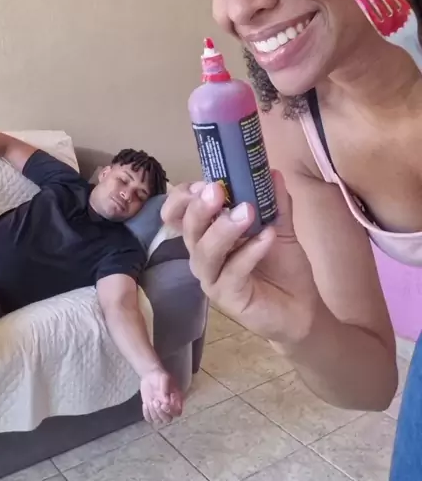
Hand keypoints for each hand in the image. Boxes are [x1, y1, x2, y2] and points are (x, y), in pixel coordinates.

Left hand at [140, 368, 182, 424]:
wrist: (150, 375)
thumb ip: (165, 390)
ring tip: (150, 401)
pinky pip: (149, 419)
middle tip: (155, 402)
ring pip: (158, 421)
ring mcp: (160, 411)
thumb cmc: (160, 376)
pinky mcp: (151, 411)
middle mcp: (170, 408)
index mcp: (177, 400)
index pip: (177, 413)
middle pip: (168, 419)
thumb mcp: (164, 379)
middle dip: (161, 413)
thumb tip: (166, 402)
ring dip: (153, 413)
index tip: (163, 404)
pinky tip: (145, 404)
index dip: (170, 411)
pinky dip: (147, 414)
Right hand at [161, 171, 319, 347]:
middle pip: (188, 229)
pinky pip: (233, 272)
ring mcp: (213, 279)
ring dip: (223, 229)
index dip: (184, 197)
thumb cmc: (282, 266)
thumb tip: (272, 171)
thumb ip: (275, 201)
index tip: (204, 182)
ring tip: (246, 212)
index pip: (179, 213)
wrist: (300, 308)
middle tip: (216, 191)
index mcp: (208, 234)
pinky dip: (249, 252)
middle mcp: (204, 255)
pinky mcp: (228, 298)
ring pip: (205, 252)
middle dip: (199, 208)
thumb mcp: (280, 227)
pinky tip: (267, 237)